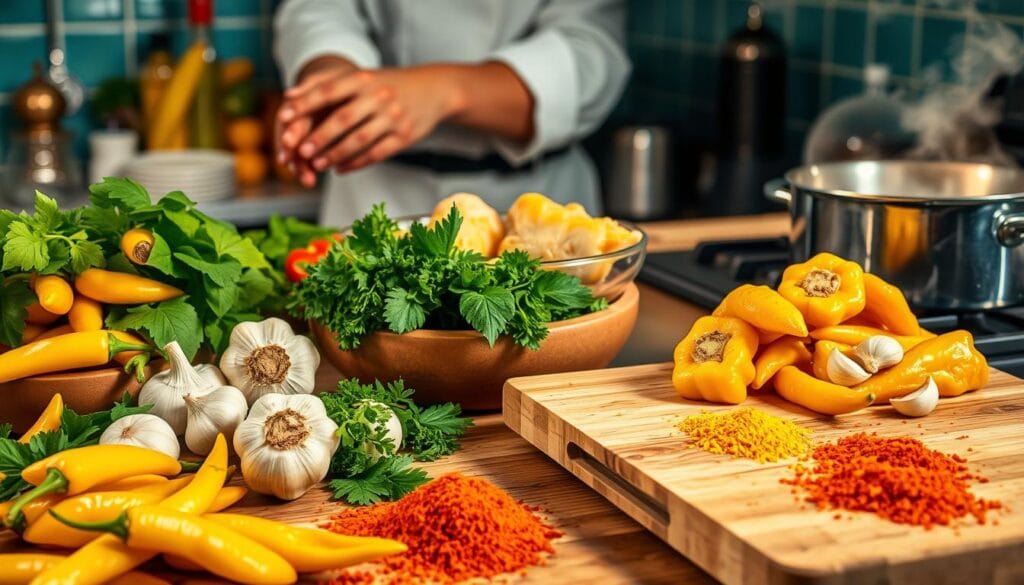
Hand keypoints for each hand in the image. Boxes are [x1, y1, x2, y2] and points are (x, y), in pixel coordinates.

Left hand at [277, 65, 464, 177]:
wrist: (434, 90)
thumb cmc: (389, 84)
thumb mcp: (362, 77)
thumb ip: (326, 85)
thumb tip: (289, 96)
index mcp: (364, 79)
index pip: (329, 91)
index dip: (305, 104)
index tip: (284, 117)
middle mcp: (379, 97)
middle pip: (343, 119)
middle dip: (319, 136)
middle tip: (300, 150)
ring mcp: (393, 118)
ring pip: (359, 140)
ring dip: (335, 154)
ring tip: (317, 164)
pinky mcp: (404, 137)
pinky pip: (376, 154)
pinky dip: (355, 164)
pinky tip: (340, 169)